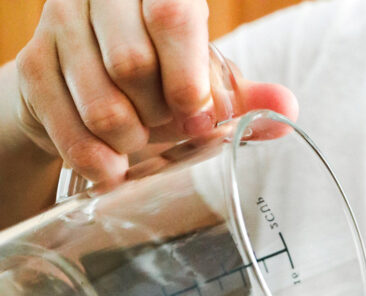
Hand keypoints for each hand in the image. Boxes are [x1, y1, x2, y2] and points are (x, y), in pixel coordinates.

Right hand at [13, 0, 297, 184]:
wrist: (75, 88)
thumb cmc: (149, 82)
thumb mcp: (198, 84)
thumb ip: (241, 97)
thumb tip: (286, 108)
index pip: (170, 14)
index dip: (188, 78)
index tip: (199, 119)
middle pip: (132, 64)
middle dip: (158, 114)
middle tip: (164, 125)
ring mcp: (59, 27)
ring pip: (102, 107)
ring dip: (130, 142)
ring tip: (137, 140)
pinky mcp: (34, 70)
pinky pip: (75, 135)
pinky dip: (101, 163)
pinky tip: (113, 165)